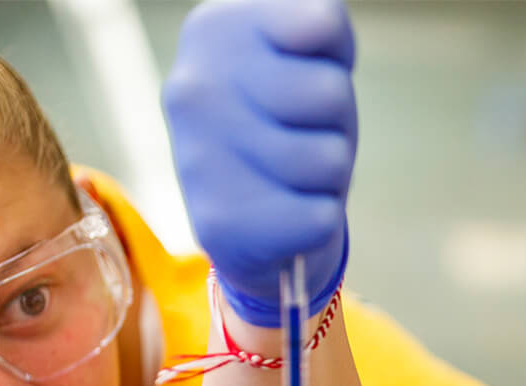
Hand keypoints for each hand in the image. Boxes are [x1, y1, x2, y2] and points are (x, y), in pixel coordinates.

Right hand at [163, 0, 355, 325]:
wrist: (249, 218)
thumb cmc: (290, 120)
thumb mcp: (308, 56)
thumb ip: (317, 22)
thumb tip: (318, 25)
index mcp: (212, 29)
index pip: (324, 24)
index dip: (333, 60)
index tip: (301, 73)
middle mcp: (192, 88)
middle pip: (330, 93)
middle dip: (333, 120)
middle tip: (300, 133)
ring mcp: (199, 157)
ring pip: (329, 159)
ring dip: (328, 174)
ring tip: (292, 174)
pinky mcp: (220, 224)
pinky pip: (322, 217)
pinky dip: (318, 220)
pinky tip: (283, 213)